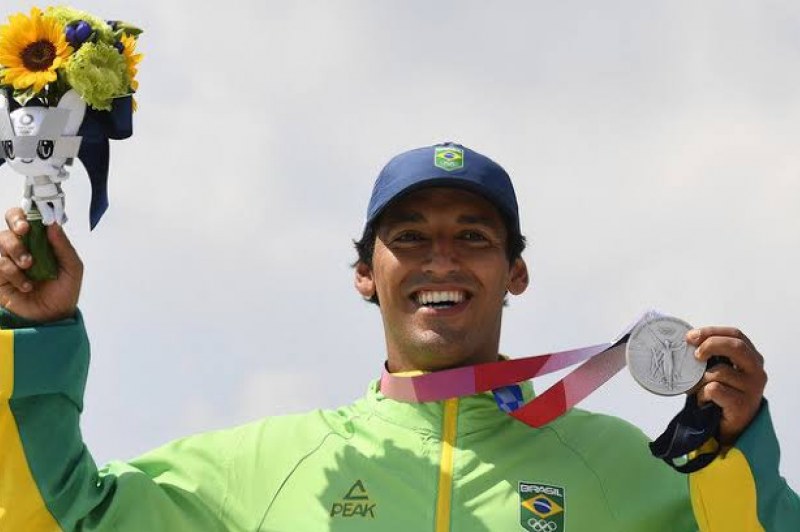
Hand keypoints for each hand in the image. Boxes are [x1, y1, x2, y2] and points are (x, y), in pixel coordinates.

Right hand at [0, 208, 82, 321]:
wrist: (53, 317)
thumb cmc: (64, 291)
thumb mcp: (72, 268)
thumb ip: (63, 246)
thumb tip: (53, 224)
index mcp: (41, 242)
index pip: (28, 219)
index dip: (25, 215)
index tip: (31, 219)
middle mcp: (23, 247)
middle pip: (9, 225)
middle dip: (15, 224)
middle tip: (24, 231)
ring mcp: (8, 260)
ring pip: (2, 242)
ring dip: (16, 251)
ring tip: (29, 266)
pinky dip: (12, 273)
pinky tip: (26, 285)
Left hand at [686, 326, 766, 445]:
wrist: (729, 426)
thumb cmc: (721, 392)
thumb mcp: (718, 369)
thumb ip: (710, 354)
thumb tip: (686, 339)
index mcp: (751, 357)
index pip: (735, 334)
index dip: (712, 332)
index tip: (690, 336)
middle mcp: (756, 370)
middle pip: (735, 346)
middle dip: (710, 344)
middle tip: (694, 354)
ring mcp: (752, 388)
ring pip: (719, 371)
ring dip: (701, 379)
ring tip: (699, 388)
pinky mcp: (743, 404)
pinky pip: (714, 389)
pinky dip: (702, 394)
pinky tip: (704, 400)